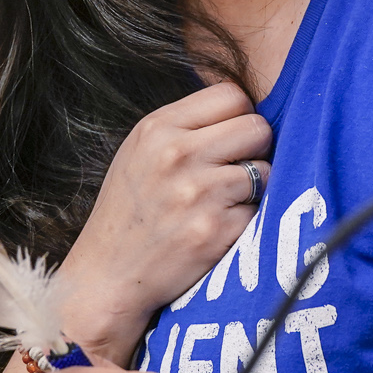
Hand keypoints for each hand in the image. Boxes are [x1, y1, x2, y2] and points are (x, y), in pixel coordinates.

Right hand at [56, 82, 270, 360]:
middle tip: (230, 173)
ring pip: (265, 171)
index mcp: (157, 128)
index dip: (238, 117)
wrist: (107, 277)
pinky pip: (259, 211)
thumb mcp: (140, 152)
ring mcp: (197, 193)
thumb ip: (186, 127)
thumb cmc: (130, 213)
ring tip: (218, 205)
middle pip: (257, 128)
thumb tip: (247, 110)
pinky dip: (246, 223)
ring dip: (252, 190)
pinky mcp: (216, 230)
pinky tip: (215, 231)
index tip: (228, 139)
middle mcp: (177, 155)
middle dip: (253, 150)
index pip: (233, 95)